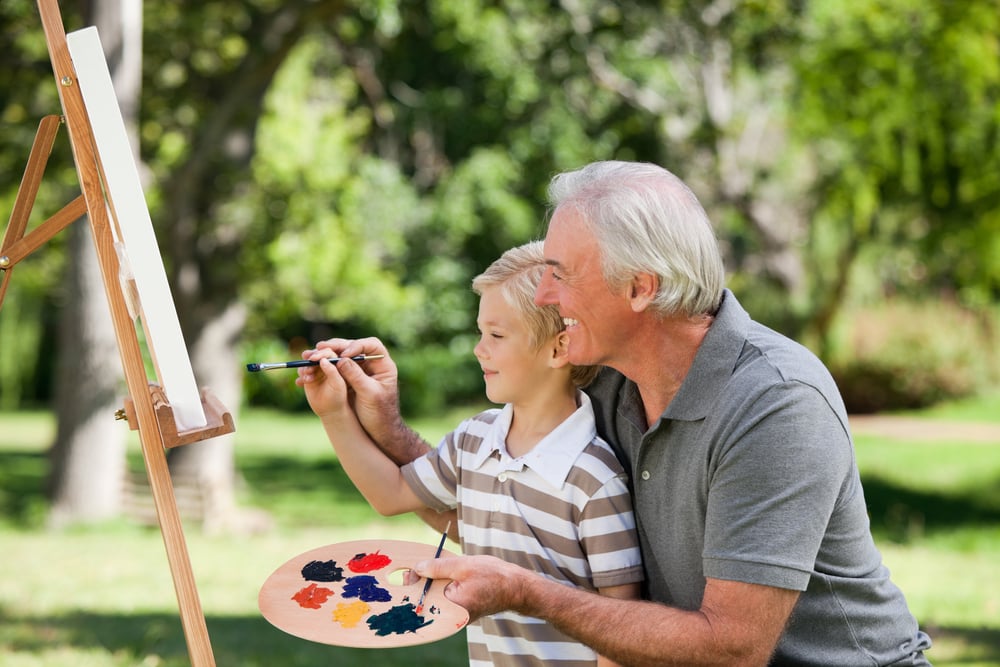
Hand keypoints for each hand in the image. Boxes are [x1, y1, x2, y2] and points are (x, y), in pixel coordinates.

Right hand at [296, 337, 399, 435]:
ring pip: (342, 355)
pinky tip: (310, 368)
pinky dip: (323, 366)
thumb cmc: (380, 414)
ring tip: (311, 355)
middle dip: (337, 346)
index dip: (357, 346)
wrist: (379, 430)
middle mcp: (371, 364)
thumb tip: (342, 359)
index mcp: (383, 365)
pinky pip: (335, 367)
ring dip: (327, 354)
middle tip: (321, 347)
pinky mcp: (349, 378)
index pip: (371, 345)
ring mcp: (360, 370)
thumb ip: (357, 376)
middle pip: (354, 347)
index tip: (344, 354)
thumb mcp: (370, 394)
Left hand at [411, 555, 529, 620]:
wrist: (517, 587)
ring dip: (432, 585)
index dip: (413, 584)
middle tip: (416, 567)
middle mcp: (453, 616)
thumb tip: (418, 567)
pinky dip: (441, 589)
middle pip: (427, 599)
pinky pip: (445, 600)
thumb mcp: (463, 565)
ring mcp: (457, 616)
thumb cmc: (494, 576)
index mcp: (452, 607)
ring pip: (436, 599)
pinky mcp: (461, 611)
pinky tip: (442, 577)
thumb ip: (438, 567)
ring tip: (429, 570)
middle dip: (421, 583)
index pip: (422, 598)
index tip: (407, 572)